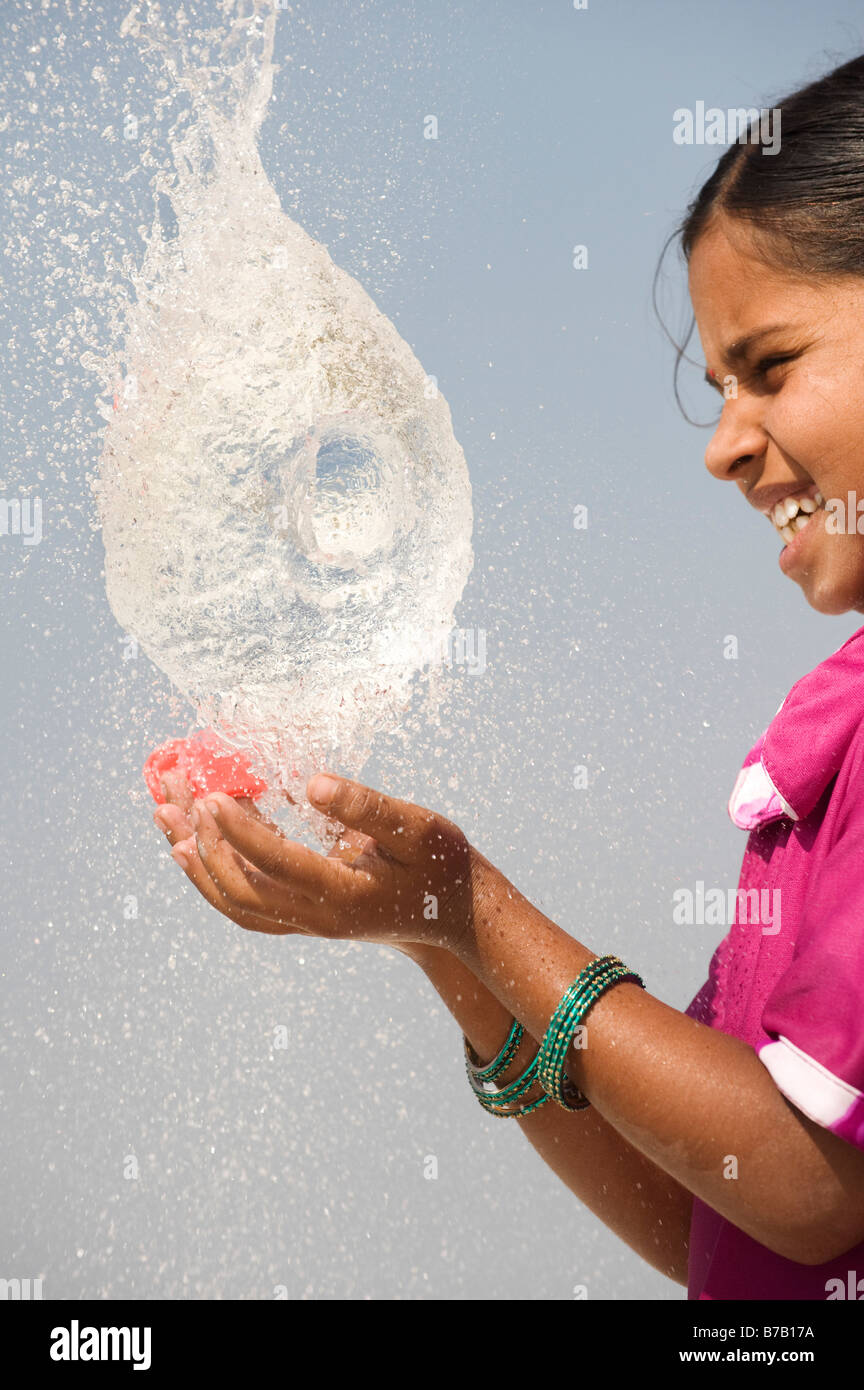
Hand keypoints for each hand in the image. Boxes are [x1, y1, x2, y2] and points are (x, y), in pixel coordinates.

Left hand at [153, 770, 483, 951]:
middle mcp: (318, 919)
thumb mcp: (418, 828)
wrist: (454, 914)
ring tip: (163, 814)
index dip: (240, 831)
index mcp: (345, 897)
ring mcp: (307, 924)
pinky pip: (245, 903)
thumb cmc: (440, 862)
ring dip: (196, 860)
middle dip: (203, 843)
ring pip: (235, 902)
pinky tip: (191, 843)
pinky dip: (212, 875)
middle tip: (174, 796)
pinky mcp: (302, 918)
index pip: (277, 866)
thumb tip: (315, 783)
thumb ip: (368, 807)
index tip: (211, 793)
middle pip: (241, 891)